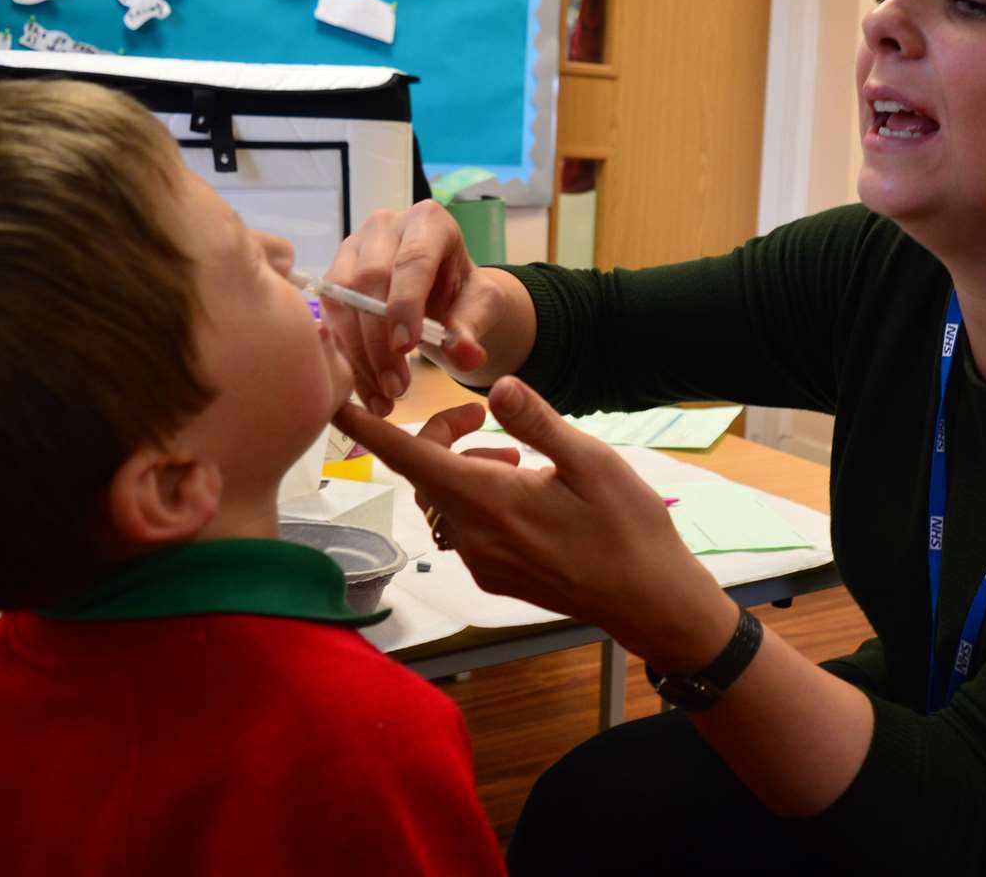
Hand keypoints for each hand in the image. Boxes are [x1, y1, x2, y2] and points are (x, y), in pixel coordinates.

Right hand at [324, 201, 510, 415]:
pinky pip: (330, 316)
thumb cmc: (464, 294)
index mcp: (429, 222)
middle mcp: (385, 225)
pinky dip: (347, 356)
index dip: (405, 305)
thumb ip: (472, 329)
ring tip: (384, 393)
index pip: (412, 260)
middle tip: (397, 385)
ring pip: (341, 299)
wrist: (444, 296)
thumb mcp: (481, 308)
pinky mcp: (334, 275)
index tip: (406, 349)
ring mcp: (353, 248)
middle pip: (369, 280)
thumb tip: (468, 357)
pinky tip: (366, 387)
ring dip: (359, 353)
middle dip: (380, 339)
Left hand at [333, 378, 736, 668]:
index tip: (338, 404)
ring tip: (517, 458)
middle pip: (425, 473)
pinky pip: (463, 526)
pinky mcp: (493, 575)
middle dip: (440, 436)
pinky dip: (477, 498)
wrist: (648, 599)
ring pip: (443, 500)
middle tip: (484, 417)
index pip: (411, 458)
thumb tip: (497, 386)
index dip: (369, 429)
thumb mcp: (592, 463)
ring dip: (463, 468)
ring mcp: (481, 560)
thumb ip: (538, 423)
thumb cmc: (628, 528)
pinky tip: (523, 492)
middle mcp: (474, 535)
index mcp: (492, 500)